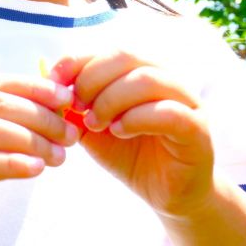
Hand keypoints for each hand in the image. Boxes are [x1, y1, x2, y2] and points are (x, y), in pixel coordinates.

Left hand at [51, 52, 213, 217]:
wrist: (168, 195)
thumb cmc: (131, 154)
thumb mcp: (92, 129)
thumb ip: (74, 107)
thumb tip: (48, 84)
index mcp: (142, 72)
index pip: (107, 50)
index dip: (76, 61)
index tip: (52, 82)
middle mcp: (167, 79)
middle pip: (126, 56)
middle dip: (92, 79)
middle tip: (76, 106)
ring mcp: (187, 102)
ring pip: (147, 79)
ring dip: (111, 99)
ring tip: (95, 123)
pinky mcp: (198, 129)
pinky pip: (168, 112)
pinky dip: (136, 118)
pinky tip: (119, 132)